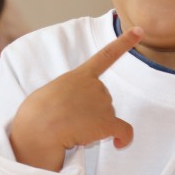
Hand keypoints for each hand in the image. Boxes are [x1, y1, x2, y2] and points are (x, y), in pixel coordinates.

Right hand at [10, 27, 142, 169]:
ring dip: (95, 126)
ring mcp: (102, 103)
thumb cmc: (34, 117)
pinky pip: (124, 132)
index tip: (139, 30)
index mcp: (77, 77)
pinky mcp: (107, 122)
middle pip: (103, 100)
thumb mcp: (47, 96)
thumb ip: (65, 97)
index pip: (105, 56)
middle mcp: (94, 85)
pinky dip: (123, 139)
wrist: (37, 129)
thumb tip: (77, 116)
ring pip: (108, 117)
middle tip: (69, 121)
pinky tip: (117, 144)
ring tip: (73, 130)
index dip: (124, 43)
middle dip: (91, 112)